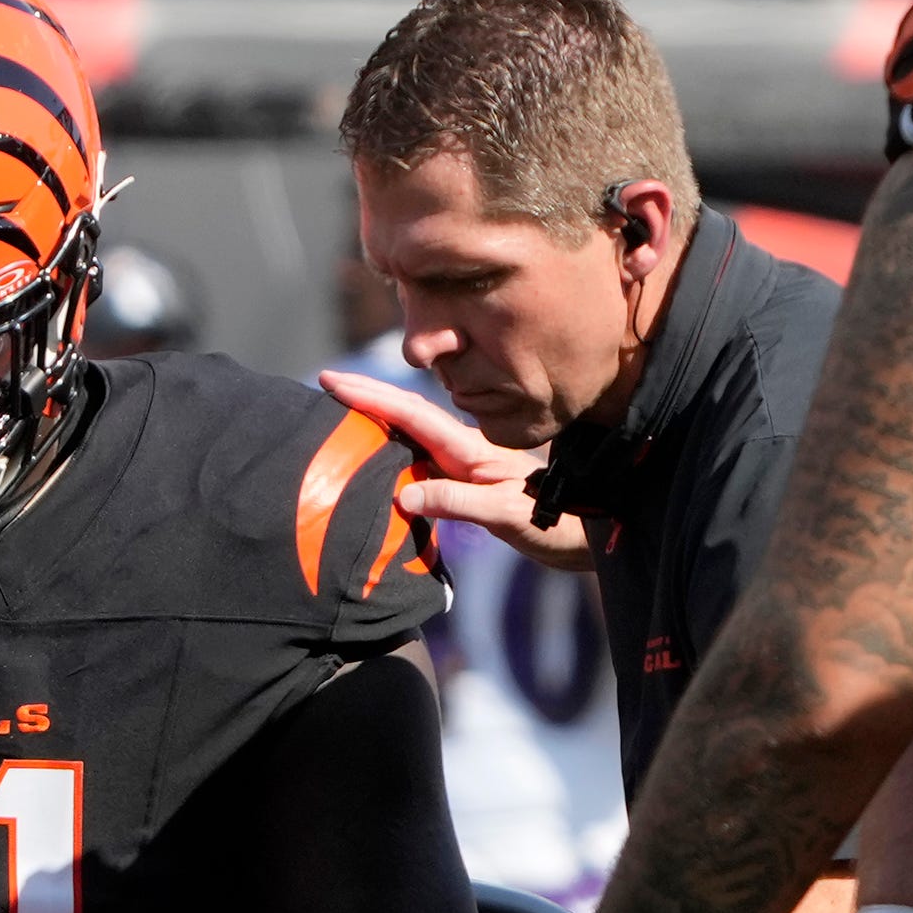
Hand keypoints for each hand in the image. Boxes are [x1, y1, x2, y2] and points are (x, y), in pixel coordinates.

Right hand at [317, 371, 596, 571]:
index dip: (370, 396)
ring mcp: (464, 463)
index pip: (410, 415)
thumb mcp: (506, 514)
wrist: (588, 531)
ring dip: (376, 417)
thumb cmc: (553, 523)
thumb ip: (458, 501)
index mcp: (469, 449)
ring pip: (410, 433)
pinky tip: (376, 453)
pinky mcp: (466, 481)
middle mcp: (463, 449)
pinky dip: (392, 447)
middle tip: (325, 381)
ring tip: (340, 409)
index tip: (333, 381)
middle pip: (405, 414)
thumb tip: (404, 495)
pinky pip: (418, 458)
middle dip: (365, 396)